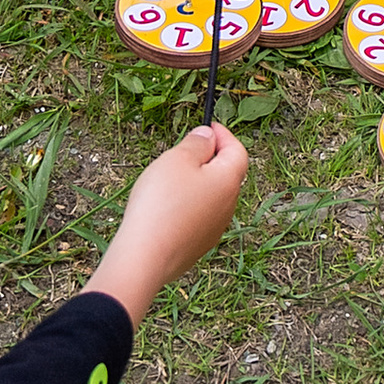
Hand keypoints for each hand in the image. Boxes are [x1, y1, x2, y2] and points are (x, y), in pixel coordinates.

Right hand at [90, 121, 249, 316]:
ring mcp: (214, 229)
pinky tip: (164, 208)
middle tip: (183, 152)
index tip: (207, 126)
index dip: (223, 135)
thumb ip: (197, 143)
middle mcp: (228, 206)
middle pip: (226, 174)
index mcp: (229, 181)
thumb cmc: (161, 204)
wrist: (145, 258)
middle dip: (208, 159)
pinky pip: (198, 217)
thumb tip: (208, 137)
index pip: (238, 150)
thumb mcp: (177, 159)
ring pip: (211, 197)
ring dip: (196, 184)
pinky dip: (187, 206)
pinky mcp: (198, 246)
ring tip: (167, 181)